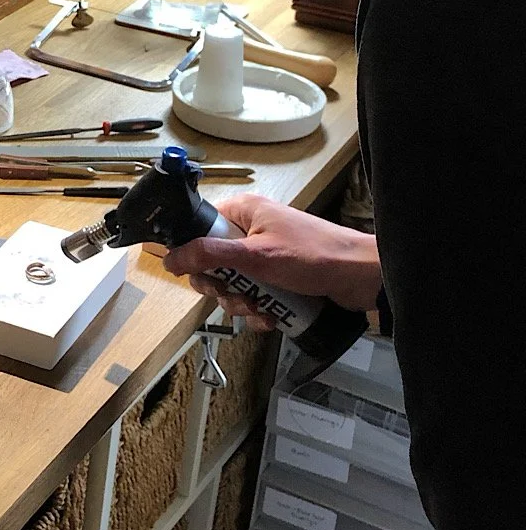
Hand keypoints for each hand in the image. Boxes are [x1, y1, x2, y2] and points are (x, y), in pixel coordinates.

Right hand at [152, 194, 381, 324]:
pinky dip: (258, 311)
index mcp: (243, 212)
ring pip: (233, 285)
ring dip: (241, 303)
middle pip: (213, 263)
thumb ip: (210, 256)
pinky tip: (271, 318)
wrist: (360, 277)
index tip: (200, 275)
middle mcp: (251, 231)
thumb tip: (169, 259)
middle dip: (222, 287)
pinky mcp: (279, 279)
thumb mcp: (256, 256)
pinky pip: (253, 297)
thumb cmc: (312, 256)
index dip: (194, 254)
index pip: (199, 228)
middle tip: (234, 294)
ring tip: (260, 308)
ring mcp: (265, 256)